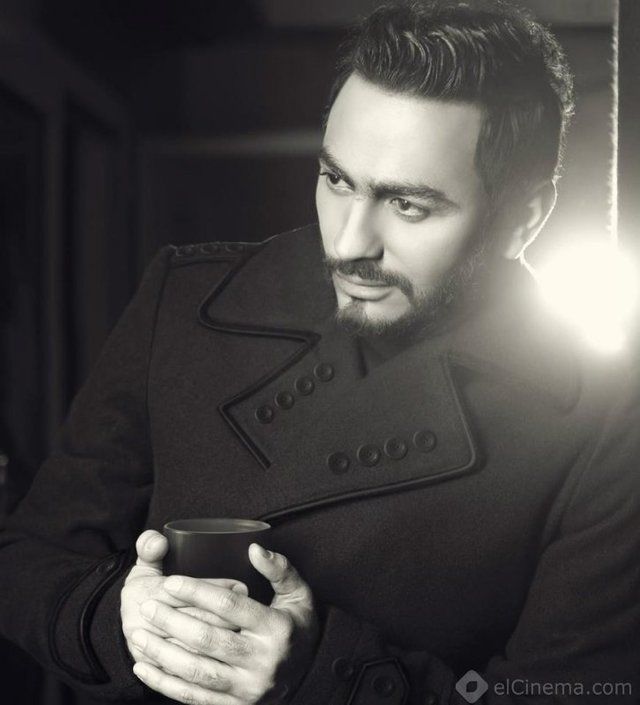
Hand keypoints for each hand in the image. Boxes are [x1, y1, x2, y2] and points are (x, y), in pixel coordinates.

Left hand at [130, 544, 319, 703]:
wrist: (314, 675)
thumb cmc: (300, 626)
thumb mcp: (299, 593)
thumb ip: (279, 569)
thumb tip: (254, 548)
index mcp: (275, 628)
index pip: (230, 606)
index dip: (197, 592)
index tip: (171, 580)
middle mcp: (261, 661)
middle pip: (207, 639)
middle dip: (171, 622)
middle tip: (146, 606)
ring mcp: (248, 689)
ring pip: (196, 671)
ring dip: (162, 653)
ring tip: (137, 635)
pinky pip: (194, 699)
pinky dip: (165, 684)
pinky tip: (144, 668)